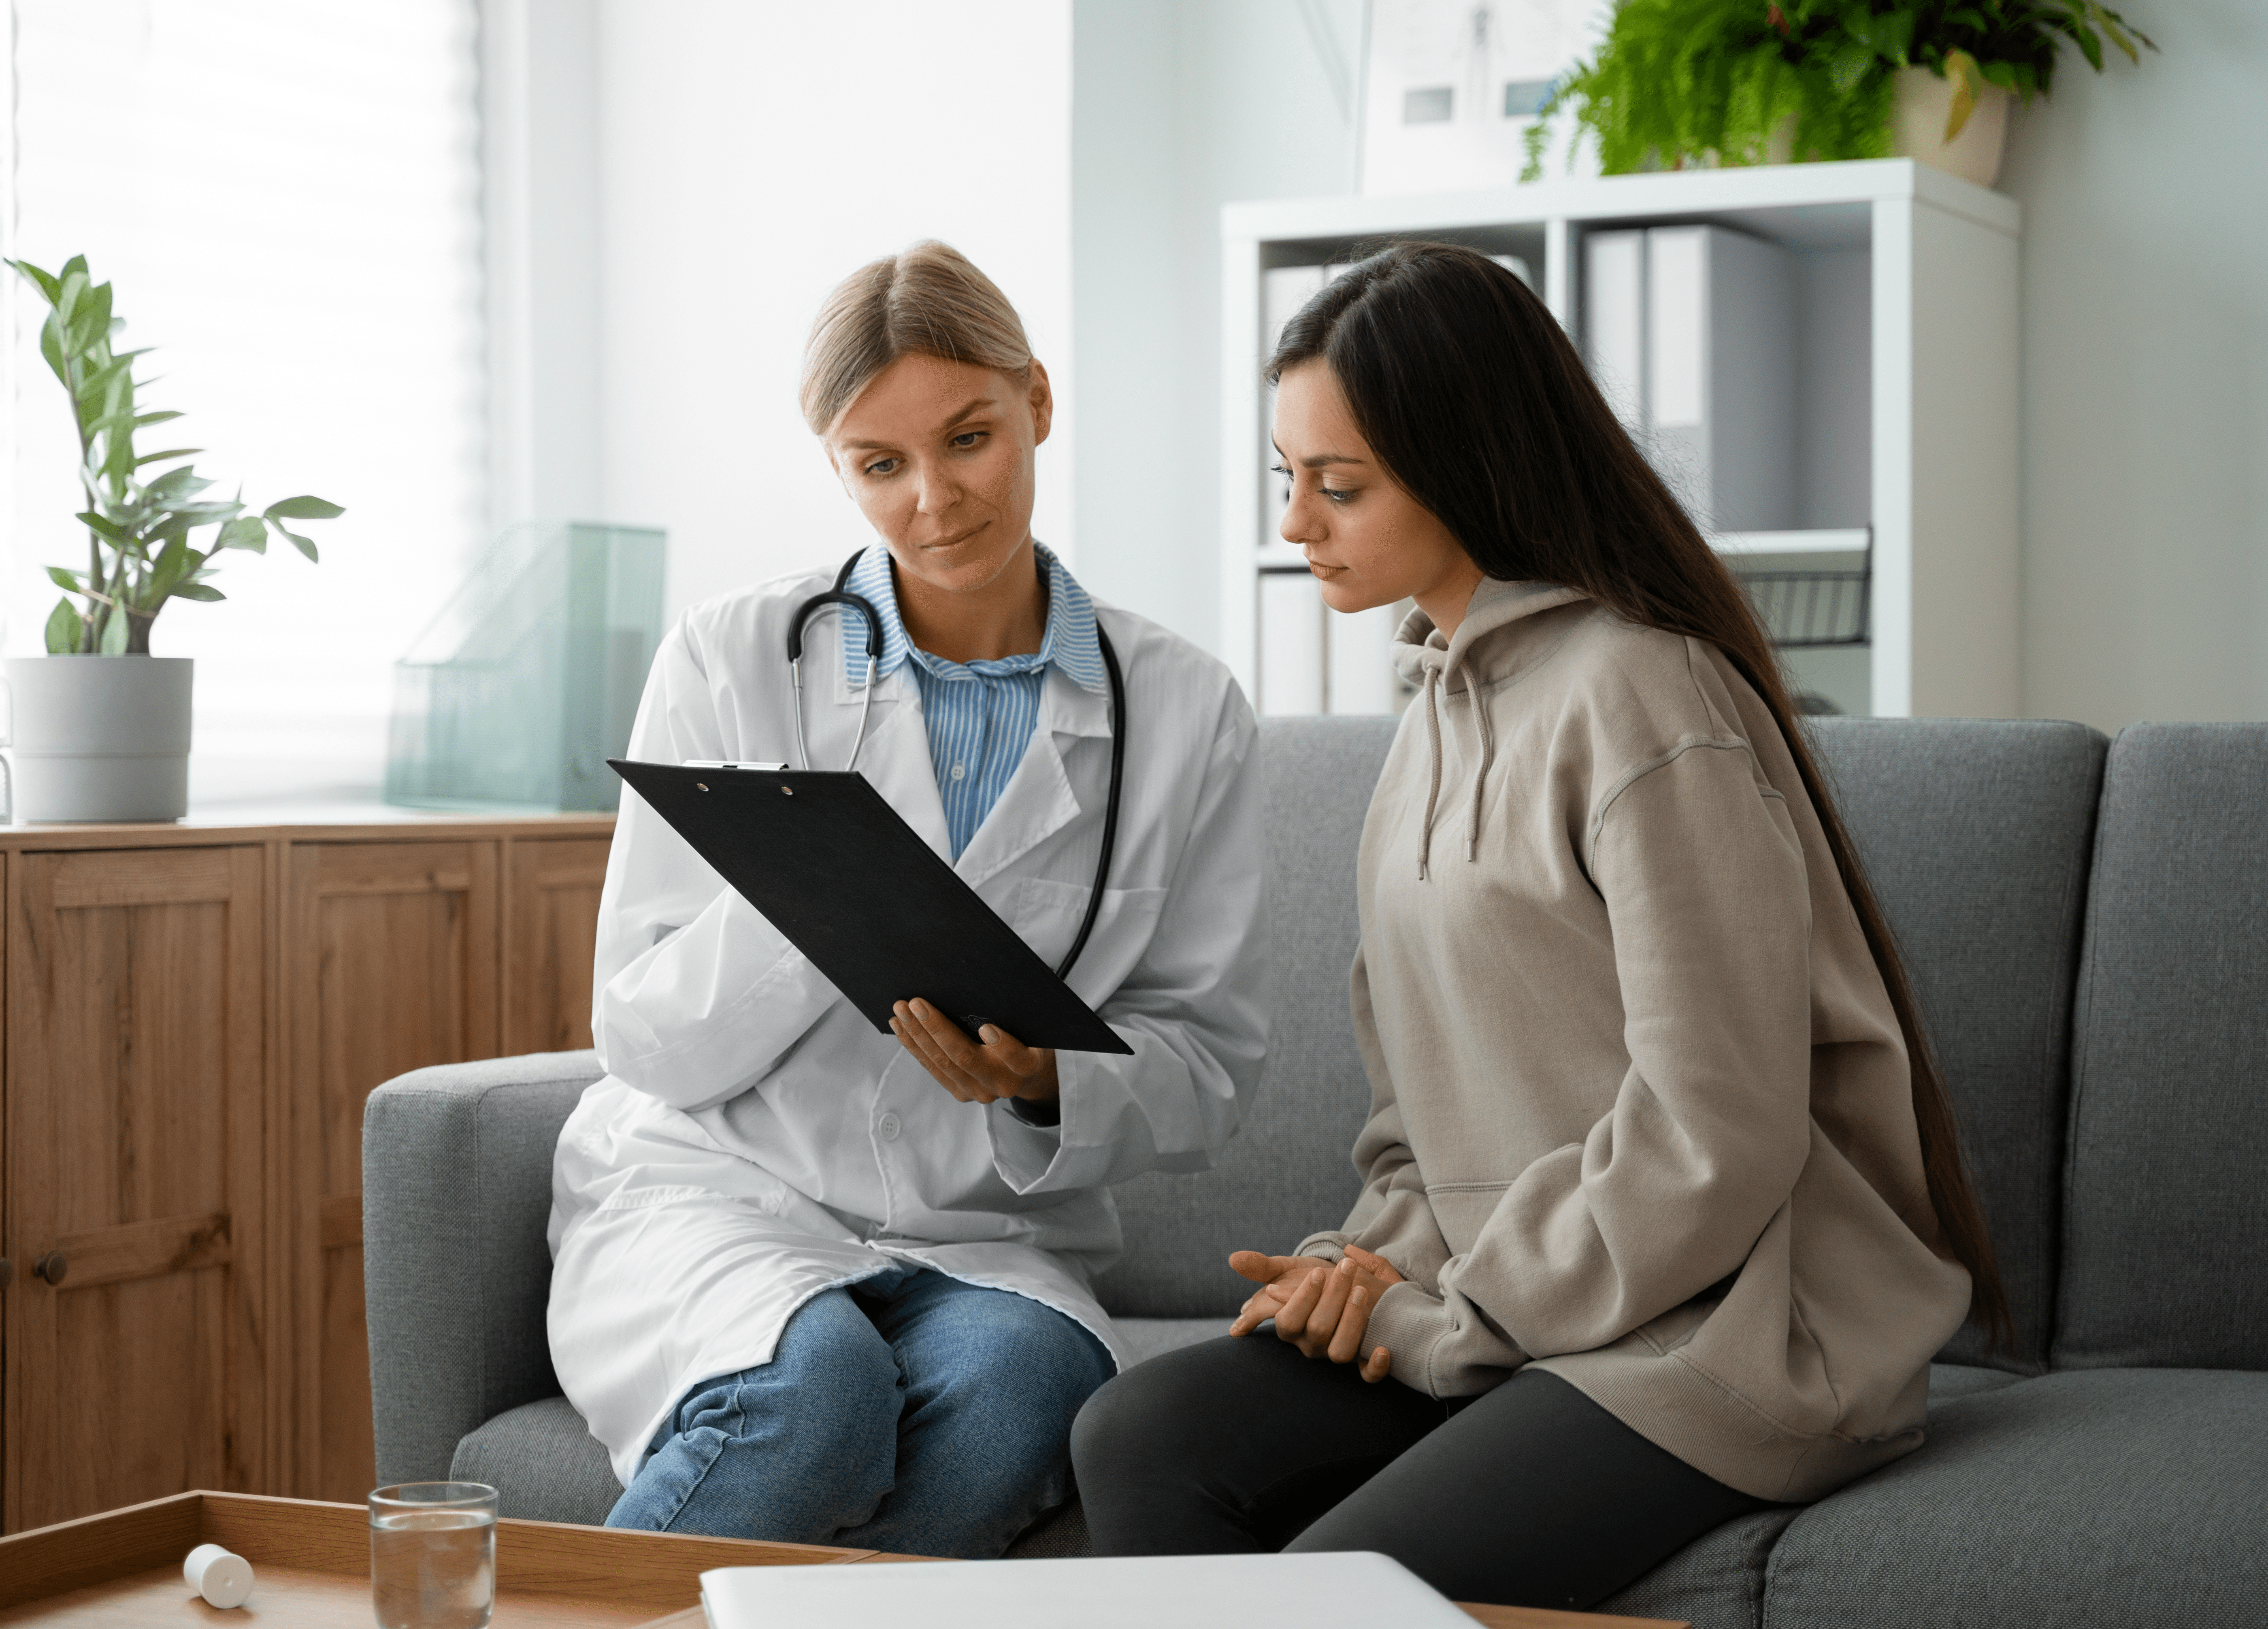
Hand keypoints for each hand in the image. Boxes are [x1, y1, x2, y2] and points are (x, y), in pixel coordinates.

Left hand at [890, 998, 1059, 1105]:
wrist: (1024, 1073)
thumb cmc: (1027, 1037)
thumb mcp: (1033, 1025)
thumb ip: (1017, 1012)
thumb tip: (991, 979)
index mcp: (1027, 1065)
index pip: (1017, 1059)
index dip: (1003, 1046)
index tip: (986, 1028)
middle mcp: (1003, 1082)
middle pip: (966, 1058)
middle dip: (937, 1028)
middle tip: (917, 1003)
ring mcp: (979, 1091)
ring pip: (943, 1063)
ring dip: (918, 1035)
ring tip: (901, 1011)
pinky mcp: (961, 1093)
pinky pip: (933, 1069)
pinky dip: (915, 1047)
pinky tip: (902, 1028)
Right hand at [1226, 1245, 1402, 1381]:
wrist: (1350, 1287)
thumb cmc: (1315, 1280)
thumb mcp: (1289, 1270)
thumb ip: (1263, 1267)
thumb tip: (1233, 1258)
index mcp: (1292, 1325)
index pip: (1288, 1321)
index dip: (1301, 1299)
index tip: (1317, 1273)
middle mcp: (1312, 1344)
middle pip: (1317, 1330)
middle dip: (1333, 1297)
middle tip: (1347, 1268)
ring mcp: (1337, 1353)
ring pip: (1340, 1351)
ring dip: (1353, 1321)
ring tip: (1362, 1291)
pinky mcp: (1363, 1361)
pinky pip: (1368, 1375)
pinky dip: (1376, 1367)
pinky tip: (1385, 1350)